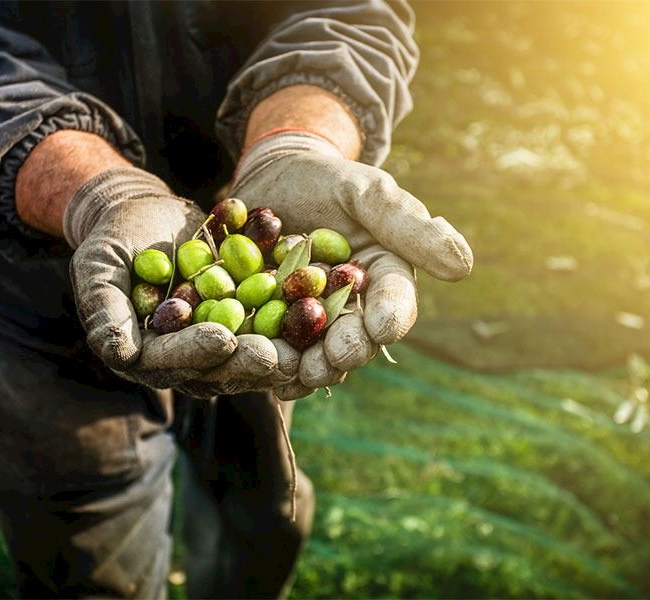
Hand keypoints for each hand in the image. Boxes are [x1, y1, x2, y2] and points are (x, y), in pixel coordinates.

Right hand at [66, 166, 293, 396]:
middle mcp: (183, 357)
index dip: (195, 352)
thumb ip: (104, 308)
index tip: (222, 340)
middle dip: (246, 362)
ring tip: (306, 346)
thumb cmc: (114, 238)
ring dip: (279, 352)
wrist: (146, 214)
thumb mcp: (99, 266)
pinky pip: (269, 325)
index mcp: (144, 353)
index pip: (169, 361)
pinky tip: (319, 313)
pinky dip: (293, 322)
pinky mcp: (243, 322)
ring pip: (249, 354)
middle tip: (276, 355)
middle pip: (217, 368)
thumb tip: (119, 354)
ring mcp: (216, 341)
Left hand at [230, 131, 472, 398]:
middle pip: (355, 338)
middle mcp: (352, 307)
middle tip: (333, 360)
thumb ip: (407, 225)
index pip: (395, 302)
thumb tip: (462, 266)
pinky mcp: (272, 322)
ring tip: (292, 372)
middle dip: (346, 352)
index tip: (382, 328)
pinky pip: (273, 346)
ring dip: (306, 366)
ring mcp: (310, 319)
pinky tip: (258, 367)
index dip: (390, 317)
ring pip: (314, 352)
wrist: (274, 179)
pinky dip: (267, 359)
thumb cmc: (327, 180)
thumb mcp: (366, 192)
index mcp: (384, 277)